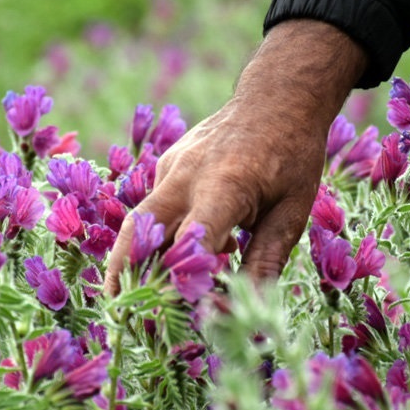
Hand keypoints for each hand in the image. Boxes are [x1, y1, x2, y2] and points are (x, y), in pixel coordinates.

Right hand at [103, 20, 367, 294]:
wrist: (277, 98)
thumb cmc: (291, 156)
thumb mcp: (291, 212)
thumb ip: (264, 261)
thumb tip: (249, 311)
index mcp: (225, 184)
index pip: (192, 237)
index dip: (181, 276)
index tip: (173, 311)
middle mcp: (188, 174)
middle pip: (143, 227)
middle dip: (124, 269)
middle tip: (118, 308)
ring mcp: (172, 166)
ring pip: (144, 218)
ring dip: (135, 256)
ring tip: (132, 295)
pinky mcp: (168, 164)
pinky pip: (156, 205)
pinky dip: (158, 234)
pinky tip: (178, 256)